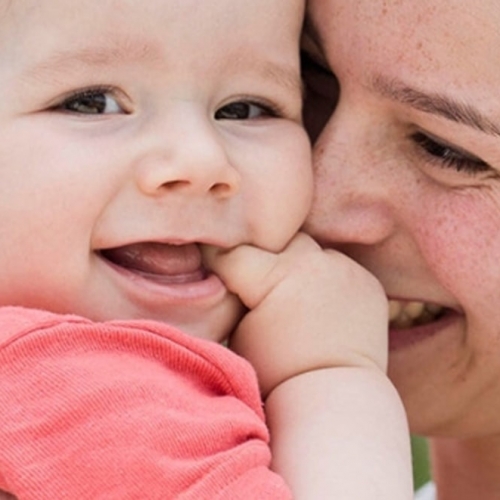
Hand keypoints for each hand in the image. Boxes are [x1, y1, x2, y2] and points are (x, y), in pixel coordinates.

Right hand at [204, 233, 387, 397]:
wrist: (333, 397)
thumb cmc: (276, 371)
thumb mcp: (239, 331)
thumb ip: (234, 294)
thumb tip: (229, 271)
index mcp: (277, 276)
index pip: (235, 251)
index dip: (222, 262)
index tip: (219, 271)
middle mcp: (316, 264)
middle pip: (279, 241)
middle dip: (266, 258)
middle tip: (262, 285)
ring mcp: (347, 271)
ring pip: (312, 251)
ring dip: (300, 266)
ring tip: (297, 296)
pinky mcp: (368, 282)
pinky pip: (339, 267)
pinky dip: (328, 279)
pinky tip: (323, 304)